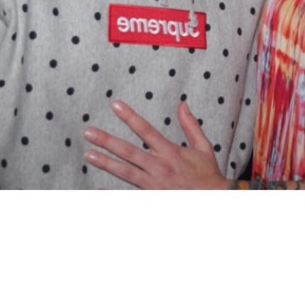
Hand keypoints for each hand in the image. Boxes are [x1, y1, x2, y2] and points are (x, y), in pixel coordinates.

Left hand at [84, 100, 228, 189]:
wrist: (215, 201)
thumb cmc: (208, 175)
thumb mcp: (203, 146)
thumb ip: (191, 125)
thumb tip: (182, 104)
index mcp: (171, 152)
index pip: (146, 130)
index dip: (130, 117)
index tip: (115, 105)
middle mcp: (160, 168)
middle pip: (129, 152)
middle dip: (108, 141)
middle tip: (89, 132)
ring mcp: (154, 185)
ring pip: (126, 172)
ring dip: (106, 163)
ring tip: (89, 155)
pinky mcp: (152, 199)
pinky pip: (129, 196)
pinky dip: (112, 194)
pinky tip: (97, 190)